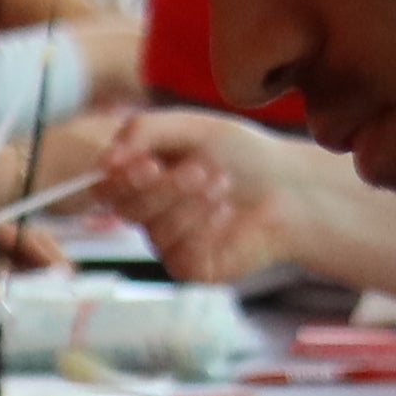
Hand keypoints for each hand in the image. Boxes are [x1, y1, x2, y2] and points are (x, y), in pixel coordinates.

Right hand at [97, 107, 316, 286]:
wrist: (291, 187)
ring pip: (156, 232)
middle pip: (128, 209)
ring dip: (191, 205)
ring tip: (224, 184)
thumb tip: (105, 161)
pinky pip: (181, 256)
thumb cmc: (242, 155)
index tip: (147, 164)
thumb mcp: (192, 127)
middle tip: (202, 168)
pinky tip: (229, 214)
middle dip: (165, 188)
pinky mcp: (193, 269)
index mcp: (143, 181)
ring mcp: (169, 244)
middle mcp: (150, 215)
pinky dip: (206, 230)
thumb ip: (144, 131)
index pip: (108, 186)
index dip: (121, 179)